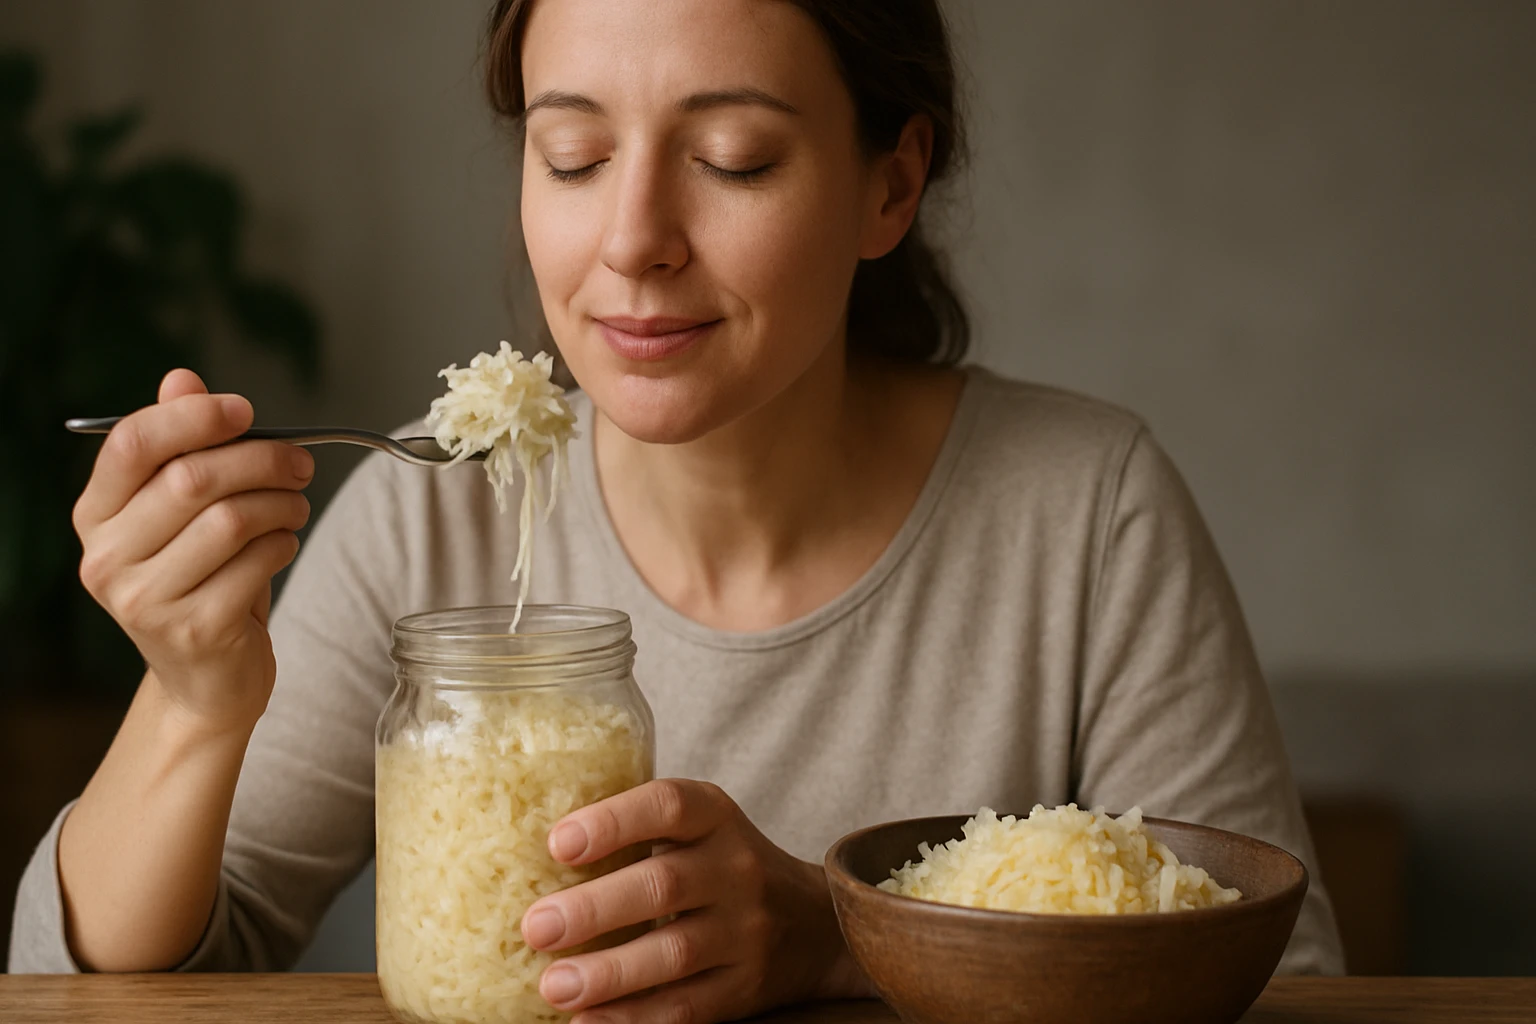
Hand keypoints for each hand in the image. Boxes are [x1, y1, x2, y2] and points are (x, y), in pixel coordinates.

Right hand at [73, 369, 313, 734]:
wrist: (207, 677)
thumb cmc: (201, 578)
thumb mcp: (185, 511)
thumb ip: (181, 445)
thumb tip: (181, 378)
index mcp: (94, 516)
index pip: (131, 444)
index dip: (192, 417)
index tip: (244, 410)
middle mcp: (106, 559)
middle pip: (191, 479)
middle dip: (260, 460)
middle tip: (299, 462)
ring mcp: (145, 601)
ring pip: (230, 520)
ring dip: (281, 503)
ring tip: (295, 506)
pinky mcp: (194, 629)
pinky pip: (256, 563)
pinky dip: (284, 543)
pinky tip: (283, 545)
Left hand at [520, 779, 874, 1022]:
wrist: (813, 923)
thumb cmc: (717, 866)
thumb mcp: (695, 830)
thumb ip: (632, 832)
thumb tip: (516, 847)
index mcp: (714, 817)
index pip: (668, 805)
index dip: (613, 821)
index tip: (558, 842)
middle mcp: (736, 868)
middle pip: (664, 883)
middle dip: (595, 908)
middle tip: (536, 927)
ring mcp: (745, 932)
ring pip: (675, 952)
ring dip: (609, 972)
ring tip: (553, 985)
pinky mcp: (744, 987)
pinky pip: (686, 1007)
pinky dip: (634, 1018)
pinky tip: (587, 1022)